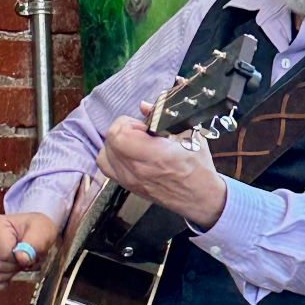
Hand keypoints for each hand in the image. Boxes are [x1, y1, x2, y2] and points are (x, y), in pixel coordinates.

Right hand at [0, 212, 58, 289]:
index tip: (27, 249)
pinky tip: (10, 275)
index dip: (18, 257)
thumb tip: (21, 257)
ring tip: (18, 261)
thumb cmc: (37, 230)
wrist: (35, 232)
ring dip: (8, 273)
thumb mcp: (42, 232)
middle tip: (24, 256)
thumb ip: (34, 243)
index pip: (3, 254)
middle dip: (13, 266)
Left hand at [97, 103, 226, 229]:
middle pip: (110, 142)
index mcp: (157, 156)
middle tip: (140, 131)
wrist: (200, 198)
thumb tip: (143, 106)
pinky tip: (127, 151)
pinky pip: (106, 167)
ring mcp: (131, 181)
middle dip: (122, 128)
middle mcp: (139, 171)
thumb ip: (164, 118)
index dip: (128, 124)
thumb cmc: (198, 167)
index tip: (144, 126)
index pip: (120, 136)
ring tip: (133, 141)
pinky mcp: (128, 187)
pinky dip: (111, 154)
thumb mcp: (189, 135)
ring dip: (115, 141)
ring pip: (104, 154)